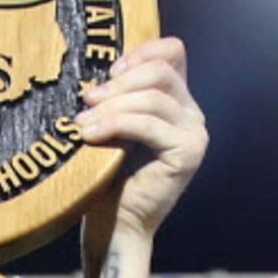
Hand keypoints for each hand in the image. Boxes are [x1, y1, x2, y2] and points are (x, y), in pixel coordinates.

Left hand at [76, 37, 206, 242]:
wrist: (116, 226)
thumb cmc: (107, 178)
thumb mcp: (112, 126)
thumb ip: (117, 97)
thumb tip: (97, 76)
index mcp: (177, 101)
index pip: (172, 51)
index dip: (140, 52)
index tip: (108, 73)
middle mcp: (192, 114)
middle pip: (161, 71)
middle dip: (119, 82)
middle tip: (87, 99)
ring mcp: (194, 133)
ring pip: (154, 97)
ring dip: (113, 105)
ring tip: (82, 122)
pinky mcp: (187, 153)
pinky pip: (149, 124)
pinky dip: (116, 124)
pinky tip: (91, 135)